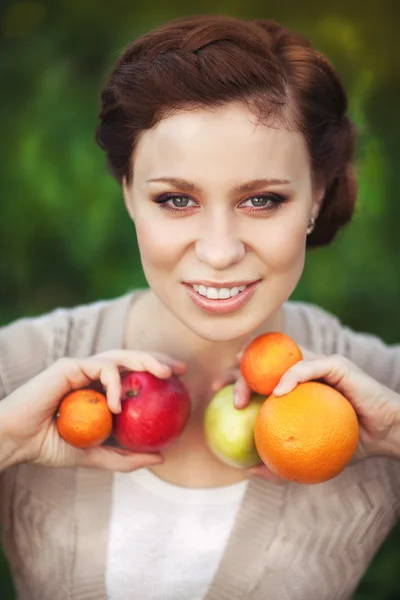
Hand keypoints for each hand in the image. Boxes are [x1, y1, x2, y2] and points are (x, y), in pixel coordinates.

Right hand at [0, 350, 185, 471]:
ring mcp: (81, 368)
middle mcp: (92, 376)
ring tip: (163, 373)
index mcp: (99, 391)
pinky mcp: (70, 366)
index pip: (132, 375)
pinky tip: (117, 405)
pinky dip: (113, 384)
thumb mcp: (95, 455)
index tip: (180, 381)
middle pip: (131, 359)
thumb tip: (161, 457)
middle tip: (179, 370)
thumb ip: (124, 456)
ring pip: (120, 356)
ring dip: (144, 361)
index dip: (156, 373)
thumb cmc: (51, 446)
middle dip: (157, 359)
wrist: (17, 442)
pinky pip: (101, 368)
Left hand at [213, 350, 399, 482]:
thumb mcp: (309, 456)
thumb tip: (247, 472)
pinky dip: (290, 377)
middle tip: (222, 391)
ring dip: (256, 371)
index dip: (236, 376)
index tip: (217, 392)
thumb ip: (281, 462)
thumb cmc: (348, 444)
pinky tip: (276, 393)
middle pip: (263, 361)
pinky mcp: (336, 364)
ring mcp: (319, 364)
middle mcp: (304, 369)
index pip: (260, 373)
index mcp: (295, 385)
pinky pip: (308, 366)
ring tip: (241, 392)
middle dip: (238, 370)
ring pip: (280, 358)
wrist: (387, 437)